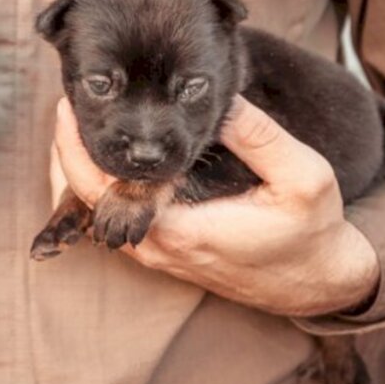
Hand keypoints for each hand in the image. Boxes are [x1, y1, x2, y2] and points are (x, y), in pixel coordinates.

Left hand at [51, 96, 379, 316]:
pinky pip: (114, 219)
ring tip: (77, 123)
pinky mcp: (164, 254)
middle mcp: (157, 248)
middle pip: (82, 201)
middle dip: (66, 152)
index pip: (99, 189)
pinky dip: (99, 187)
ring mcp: (157, 255)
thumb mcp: (303, 176)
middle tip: (66, 105)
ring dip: (79, 170)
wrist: (318, 283)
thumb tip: (220, 100)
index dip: (74, 146)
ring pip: (94, 214)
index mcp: (178, 230)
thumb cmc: (311, 233)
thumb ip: (260, 136)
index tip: (70, 104)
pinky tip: (104, 157)